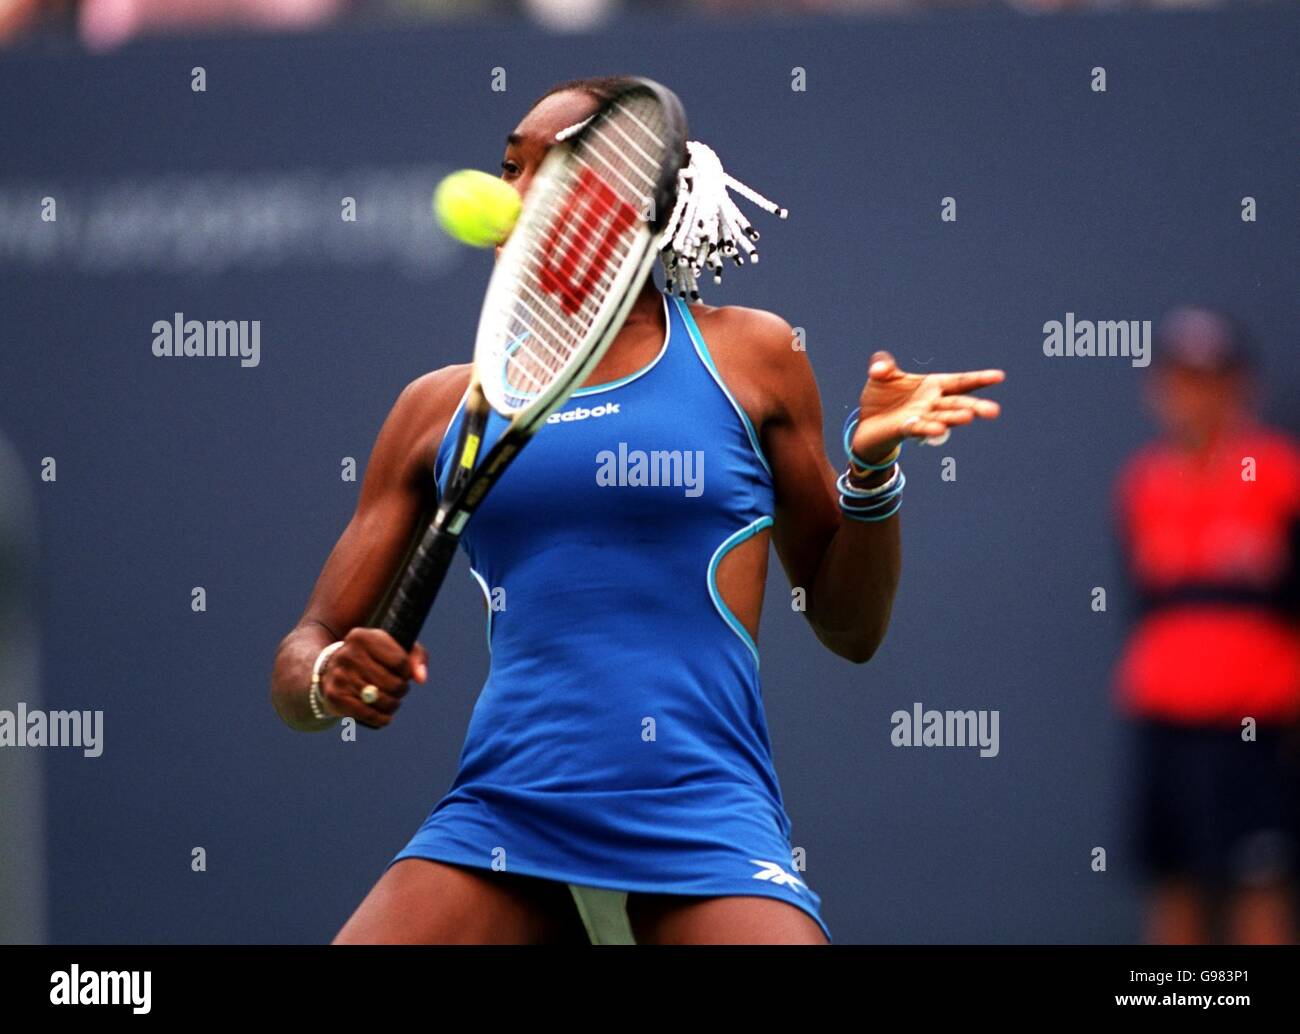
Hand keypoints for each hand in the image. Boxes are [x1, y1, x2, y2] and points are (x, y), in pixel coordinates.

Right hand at [320, 627, 427, 729]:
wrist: (329, 670)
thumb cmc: (370, 658)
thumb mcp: (392, 647)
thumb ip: (416, 656)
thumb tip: (421, 679)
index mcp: (363, 637)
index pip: (401, 661)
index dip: (407, 672)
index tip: (402, 673)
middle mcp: (348, 654)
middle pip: (393, 683)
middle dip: (401, 690)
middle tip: (397, 690)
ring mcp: (340, 676)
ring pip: (383, 701)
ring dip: (393, 705)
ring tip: (391, 702)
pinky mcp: (335, 697)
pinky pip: (368, 714)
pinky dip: (381, 719)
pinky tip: (384, 717)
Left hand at [850, 351, 1003, 464]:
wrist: (866, 421)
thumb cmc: (881, 397)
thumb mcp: (881, 375)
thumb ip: (883, 366)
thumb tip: (878, 369)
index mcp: (934, 386)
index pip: (960, 382)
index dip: (979, 379)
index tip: (999, 376)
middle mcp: (932, 403)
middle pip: (958, 404)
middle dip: (975, 407)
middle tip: (994, 411)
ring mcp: (921, 417)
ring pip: (942, 417)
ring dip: (954, 417)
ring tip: (968, 417)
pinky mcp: (906, 429)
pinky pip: (919, 428)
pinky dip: (927, 428)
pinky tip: (938, 429)